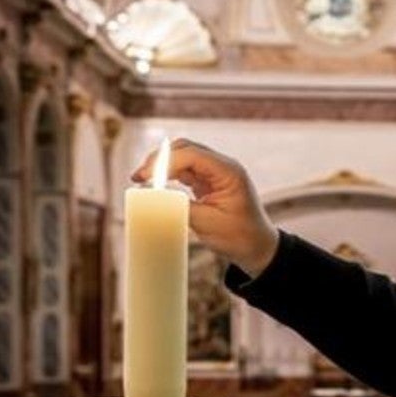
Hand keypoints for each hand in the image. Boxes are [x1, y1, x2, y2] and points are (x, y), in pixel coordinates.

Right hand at [130, 138, 279, 277]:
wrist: (257, 248)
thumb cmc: (239, 237)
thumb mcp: (207, 224)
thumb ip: (180, 207)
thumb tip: (153, 196)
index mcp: (229, 172)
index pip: (192, 155)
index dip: (164, 163)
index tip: (145, 178)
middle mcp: (223, 167)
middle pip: (185, 149)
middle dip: (159, 160)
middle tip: (139, 178)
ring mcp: (216, 172)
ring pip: (183, 157)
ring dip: (162, 166)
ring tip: (142, 180)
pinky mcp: (209, 181)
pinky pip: (185, 170)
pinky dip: (169, 175)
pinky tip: (155, 184)